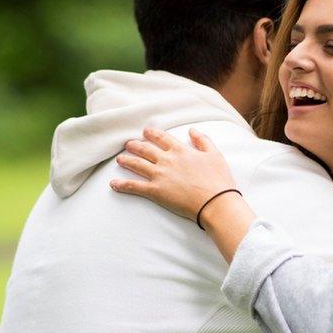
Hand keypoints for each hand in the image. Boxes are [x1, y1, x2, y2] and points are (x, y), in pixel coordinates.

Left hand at [111, 127, 237, 220]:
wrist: (215, 202)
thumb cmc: (219, 181)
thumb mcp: (215, 155)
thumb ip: (203, 140)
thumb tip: (192, 130)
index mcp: (181, 151)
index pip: (162, 138)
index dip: (152, 133)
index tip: (145, 131)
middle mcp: (167, 160)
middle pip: (146, 149)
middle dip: (135, 145)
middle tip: (128, 144)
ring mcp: (159, 175)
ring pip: (137, 165)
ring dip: (127, 161)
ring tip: (120, 159)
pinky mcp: (155, 191)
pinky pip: (134, 186)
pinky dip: (122, 185)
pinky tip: (113, 184)